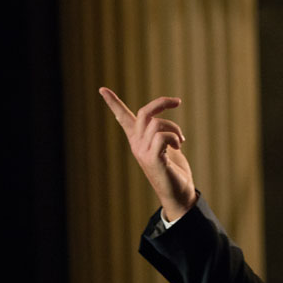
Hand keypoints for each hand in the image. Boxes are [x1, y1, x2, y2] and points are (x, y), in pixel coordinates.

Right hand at [100, 87, 197, 220]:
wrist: (179, 194)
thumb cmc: (174, 171)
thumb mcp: (167, 148)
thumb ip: (160, 134)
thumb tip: (159, 121)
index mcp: (139, 140)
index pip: (123, 117)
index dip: (113, 102)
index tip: (102, 88)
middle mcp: (137, 144)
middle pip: (144, 112)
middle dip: (162, 102)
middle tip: (177, 102)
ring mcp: (143, 152)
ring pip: (157, 124)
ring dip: (175, 129)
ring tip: (181, 141)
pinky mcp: (152, 159)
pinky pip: (161, 136)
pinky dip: (174, 138)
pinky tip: (178, 147)